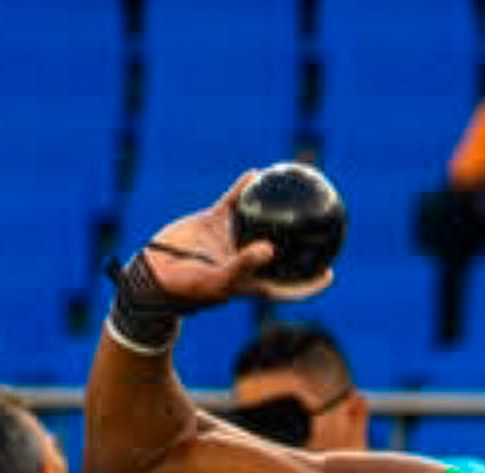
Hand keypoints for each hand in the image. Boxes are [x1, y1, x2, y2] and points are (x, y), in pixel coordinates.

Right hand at [135, 173, 333, 309]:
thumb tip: (269, 249)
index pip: (289, 286)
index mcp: (253, 281)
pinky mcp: (213, 221)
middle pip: (281, 251)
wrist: (155, 271)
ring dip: (274, 208)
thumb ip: (244, 266)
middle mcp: (246, 259)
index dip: (310, 283)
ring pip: (259, 221)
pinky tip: (256, 173)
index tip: (330, 273)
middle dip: (299, 243)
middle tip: (319, 225)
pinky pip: (234, 202)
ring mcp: (230, 239)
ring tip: (292, 190)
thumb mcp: (219, 281)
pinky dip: (243, 189)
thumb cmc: (188, 288)